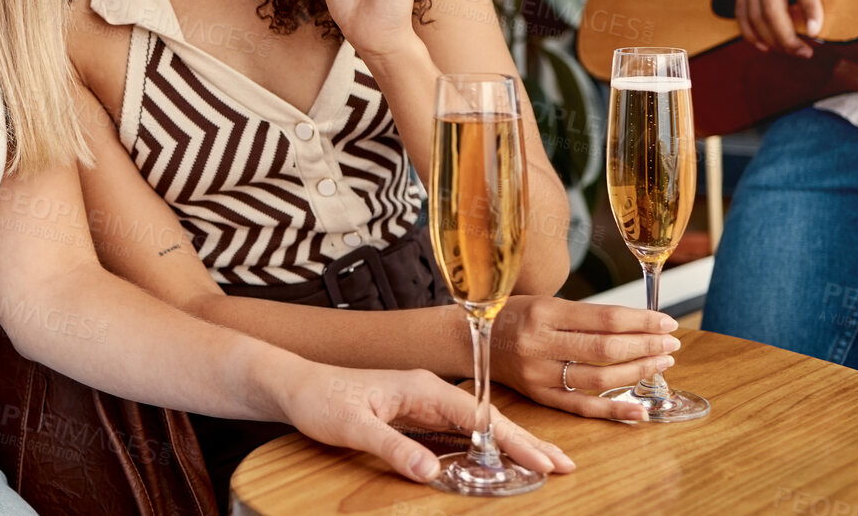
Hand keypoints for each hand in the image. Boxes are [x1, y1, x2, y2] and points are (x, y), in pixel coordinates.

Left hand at [272, 359, 573, 483]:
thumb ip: (392, 447)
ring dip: (509, 444)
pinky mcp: (413, 414)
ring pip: (476, 425)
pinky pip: (458, 431)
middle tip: (563, 466)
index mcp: (421, 387)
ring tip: (543, 464)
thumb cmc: (320, 398)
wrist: (294, 385)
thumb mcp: (352, 426)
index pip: (479, 416)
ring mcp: (422, 402)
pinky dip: (483, 446)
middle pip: (487, 418)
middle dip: (525, 441)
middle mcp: (427, 391)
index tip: (544, 461)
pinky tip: (496, 460)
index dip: (513, 440)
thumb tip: (431, 472)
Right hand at [490, 296, 679, 419]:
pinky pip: (581, 407)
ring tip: (661, 364)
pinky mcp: (538, 396)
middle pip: (605, 349)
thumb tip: (636, 326)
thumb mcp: (543, 302)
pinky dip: (614, 410)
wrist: (467, 339)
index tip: (666, 322)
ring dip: (637, 373)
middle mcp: (540, 344)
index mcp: (544, 312)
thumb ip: (583, 316)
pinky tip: (640, 410)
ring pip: (599, 378)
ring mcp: (538, 373)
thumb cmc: (512, 315)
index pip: (604, 319)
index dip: (641, 322)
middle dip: (646, 346)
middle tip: (671, 344)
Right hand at [712, 0, 857, 57]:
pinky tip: (763, 45)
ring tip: (793, 52)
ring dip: (771, 39)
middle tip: (807, 51)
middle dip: (788, 36)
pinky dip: (749, 32)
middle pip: (771, 8)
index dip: (808, 5)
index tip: (817, 28)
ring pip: (754, 15)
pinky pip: (741, 12)